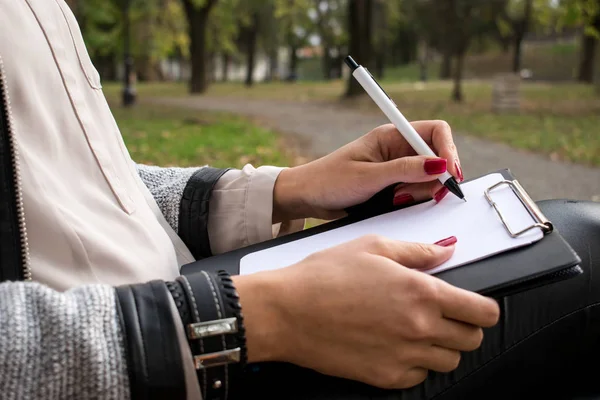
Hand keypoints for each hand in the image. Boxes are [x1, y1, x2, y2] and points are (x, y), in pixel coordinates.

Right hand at [234, 235, 499, 388]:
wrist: (286, 311)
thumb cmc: (324, 275)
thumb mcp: (372, 247)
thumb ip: (417, 251)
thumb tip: (445, 251)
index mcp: (422, 292)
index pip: (483, 312)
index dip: (485, 308)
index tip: (477, 306)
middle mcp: (419, 328)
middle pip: (472, 340)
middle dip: (465, 327)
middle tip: (445, 315)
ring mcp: (403, 357)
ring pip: (450, 362)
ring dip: (442, 347)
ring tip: (417, 330)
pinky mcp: (385, 378)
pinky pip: (420, 376)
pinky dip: (416, 363)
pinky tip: (396, 346)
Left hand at [273, 120, 463, 220]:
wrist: (307, 197)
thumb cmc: (329, 180)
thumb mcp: (368, 176)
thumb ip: (404, 170)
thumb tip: (440, 165)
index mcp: (391, 136)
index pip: (435, 132)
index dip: (448, 150)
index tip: (449, 174)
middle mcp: (398, 149)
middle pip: (437, 158)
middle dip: (434, 178)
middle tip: (411, 194)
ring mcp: (397, 168)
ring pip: (429, 178)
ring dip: (420, 192)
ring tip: (394, 199)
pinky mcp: (393, 185)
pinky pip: (416, 192)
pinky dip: (412, 200)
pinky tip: (392, 203)